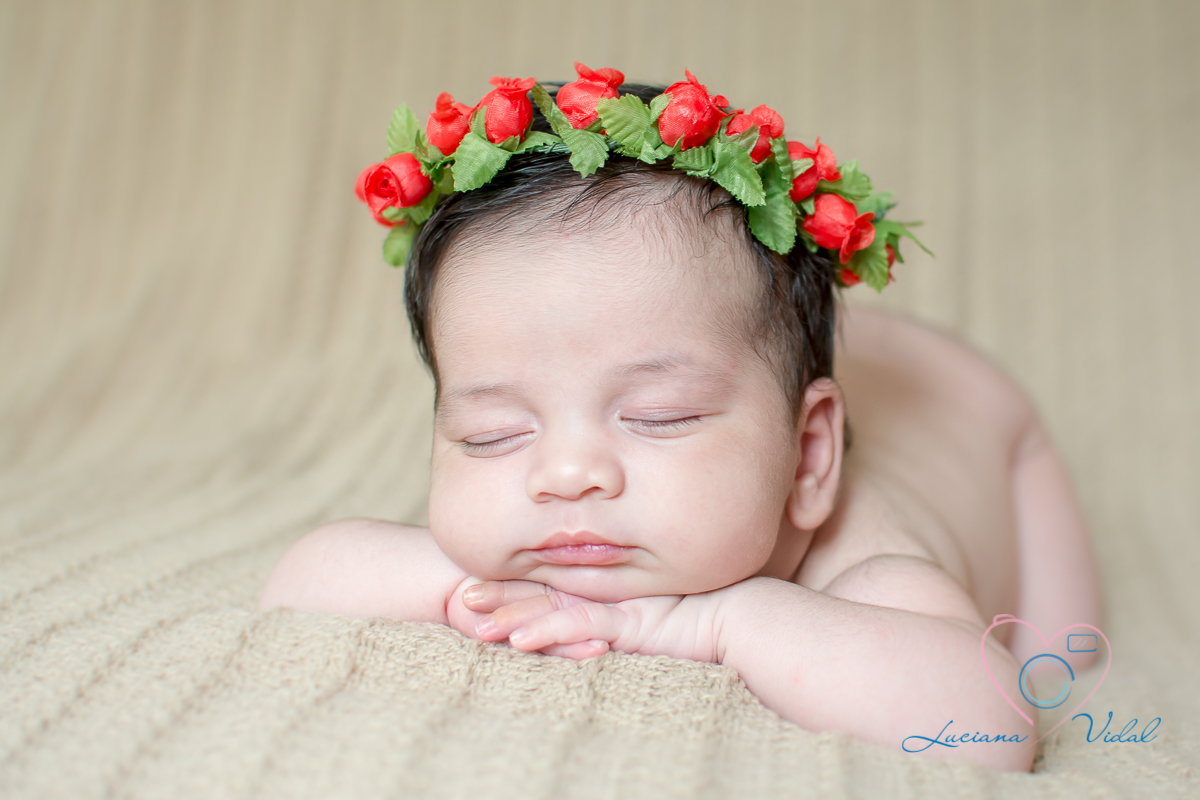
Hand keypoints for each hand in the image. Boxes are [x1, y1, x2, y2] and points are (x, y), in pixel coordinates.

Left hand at [463, 580, 721, 663]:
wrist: (740, 616)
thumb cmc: (701, 615)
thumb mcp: (653, 613)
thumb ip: (625, 613)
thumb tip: (600, 626)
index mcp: (605, 587)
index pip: (551, 584)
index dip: (515, 583)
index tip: (478, 582)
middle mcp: (604, 591)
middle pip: (542, 591)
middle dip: (500, 592)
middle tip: (463, 596)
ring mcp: (614, 604)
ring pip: (552, 606)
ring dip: (512, 613)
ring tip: (474, 619)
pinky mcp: (627, 622)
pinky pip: (579, 626)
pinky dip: (548, 631)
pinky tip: (520, 639)